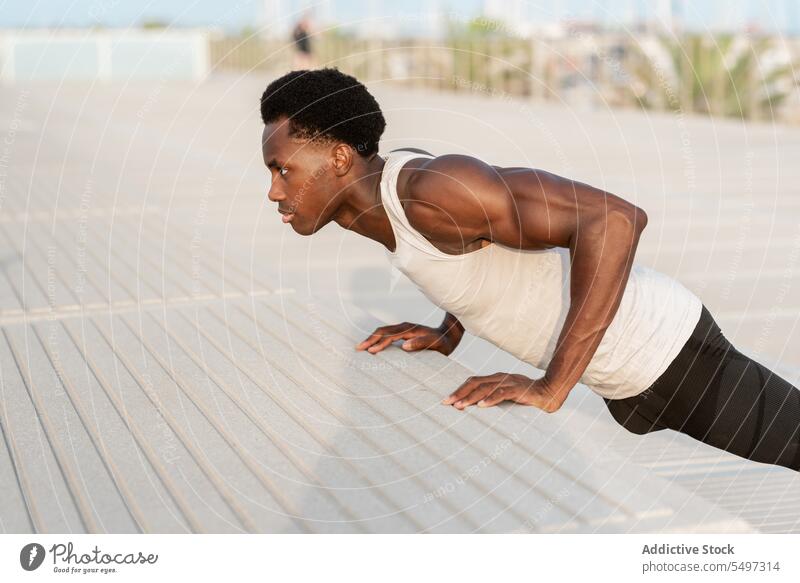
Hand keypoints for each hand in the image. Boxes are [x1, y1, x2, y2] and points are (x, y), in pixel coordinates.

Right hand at [355, 321, 460, 355]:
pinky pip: (387, 334)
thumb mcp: (435, 344)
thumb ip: (421, 343)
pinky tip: (372, 347)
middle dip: (370, 339)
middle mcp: (405, 327)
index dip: (379, 343)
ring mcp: (403, 329)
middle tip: (358, 348)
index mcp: (410, 330)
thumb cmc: (442, 342)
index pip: (390, 336)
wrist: (448, 335)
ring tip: (361, 347)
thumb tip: (404, 346)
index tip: (370, 351)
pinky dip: (377, 339)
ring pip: (383, 331)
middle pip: (383, 331)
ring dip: (371, 338)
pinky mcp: (403, 333)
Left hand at [441, 373, 566, 412]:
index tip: (447, 400)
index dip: (459, 390)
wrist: (552, 392)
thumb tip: (478, 408)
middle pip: (475, 383)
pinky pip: (502, 393)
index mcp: (496, 378)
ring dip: (471, 398)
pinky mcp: (519, 390)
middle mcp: (501, 378)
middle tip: (446, 403)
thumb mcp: (508, 396)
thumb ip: (495, 398)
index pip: (473, 382)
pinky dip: (491, 399)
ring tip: (459, 406)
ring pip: (485, 388)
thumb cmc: (529, 397)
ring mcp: (509, 383)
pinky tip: (481, 406)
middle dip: (459, 393)